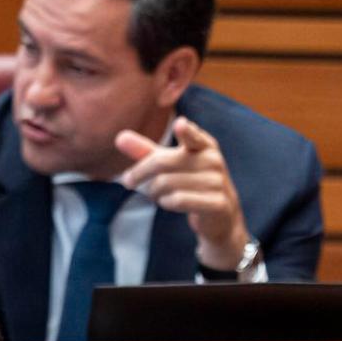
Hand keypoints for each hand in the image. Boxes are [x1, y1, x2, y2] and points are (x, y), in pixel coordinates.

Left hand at [116, 117, 249, 269]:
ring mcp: (217, 182)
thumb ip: (146, 150)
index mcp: (204, 145)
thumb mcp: (170, 164)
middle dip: (140, 173)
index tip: (180, 125)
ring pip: (167, 184)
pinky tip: (167, 203)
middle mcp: (213, 160)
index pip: (193, 136)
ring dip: (153, 192)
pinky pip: (179, 201)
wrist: (222, 215)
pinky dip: (166, 203)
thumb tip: (119, 137)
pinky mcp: (217, 203)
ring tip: (155, 194)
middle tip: (129, 181)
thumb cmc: (192, 183)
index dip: (187, 131)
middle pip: (163, 162)